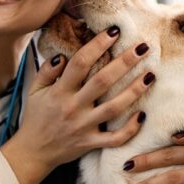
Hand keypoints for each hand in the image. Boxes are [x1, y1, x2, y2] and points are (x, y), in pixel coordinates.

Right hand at [1, 27, 153, 183]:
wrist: (33, 152)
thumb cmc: (36, 117)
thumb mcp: (34, 91)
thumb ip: (47, 71)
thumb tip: (64, 55)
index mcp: (60, 91)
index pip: (80, 63)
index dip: (97, 45)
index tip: (114, 31)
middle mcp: (73, 107)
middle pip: (102, 81)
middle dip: (124, 63)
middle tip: (143, 47)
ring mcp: (84, 127)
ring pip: (113, 108)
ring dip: (134, 91)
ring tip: (151, 75)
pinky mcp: (91, 143)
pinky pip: (114, 138)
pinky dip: (130, 129)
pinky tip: (142, 115)